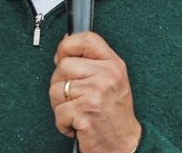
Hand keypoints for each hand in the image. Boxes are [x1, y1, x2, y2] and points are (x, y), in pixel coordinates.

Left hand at [49, 32, 141, 151]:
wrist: (124, 145)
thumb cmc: (114, 115)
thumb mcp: (111, 80)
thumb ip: (91, 62)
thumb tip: (64, 47)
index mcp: (113, 64)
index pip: (87, 39)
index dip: (68, 45)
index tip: (63, 56)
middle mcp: (106, 76)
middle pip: (63, 65)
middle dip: (61, 84)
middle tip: (75, 97)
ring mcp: (95, 93)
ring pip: (56, 88)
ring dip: (61, 105)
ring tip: (78, 111)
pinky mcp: (84, 112)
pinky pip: (58, 111)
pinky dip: (63, 123)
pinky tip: (77, 124)